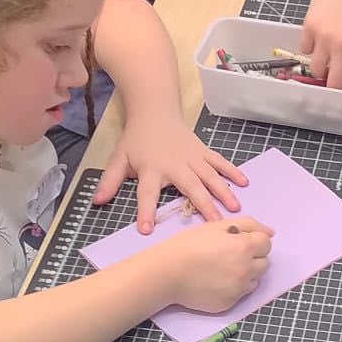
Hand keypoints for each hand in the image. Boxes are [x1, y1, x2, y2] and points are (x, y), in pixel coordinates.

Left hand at [94, 114, 248, 231]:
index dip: (146, 211)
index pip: (147, 193)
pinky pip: (219, 162)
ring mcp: (192, 157)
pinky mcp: (203, 151)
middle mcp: (175, 165)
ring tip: (235, 209)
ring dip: (223, 192)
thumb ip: (109, 181)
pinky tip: (244, 183)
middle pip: (190, 187)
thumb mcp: (119, 159)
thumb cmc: (137, 139)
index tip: (147, 230)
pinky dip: (232, 171)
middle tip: (215, 225)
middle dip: (203, 205)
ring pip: (210, 176)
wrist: (155, 111)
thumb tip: (96, 201)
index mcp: (152, 169)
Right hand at [160, 217, 273, 313]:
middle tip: (230, 255)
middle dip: (252, 257)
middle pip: (264, 262)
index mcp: (245, 246)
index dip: (253, 241)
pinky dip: (234, 286)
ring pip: (255, 279)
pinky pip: (242, 293)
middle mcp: (246, 269)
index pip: (266, 243)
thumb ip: (248, 225)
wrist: (167, 272)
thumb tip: (271, 232)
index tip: (237, 242)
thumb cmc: (189, 245)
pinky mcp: (230, 303)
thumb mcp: (217, 225)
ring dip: (246, 272)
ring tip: (223, 268)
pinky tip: (216, 281)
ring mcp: (239, 288)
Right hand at [301, 0, 341, 92]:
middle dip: (333, 88)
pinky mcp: (308, 27)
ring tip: (323, 62)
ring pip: (316, 69)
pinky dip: (309, 48)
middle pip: (334, 82)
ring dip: (319, 68)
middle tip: (332, 85)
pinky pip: (305, 48)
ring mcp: (323, 38)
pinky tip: (315, 41)